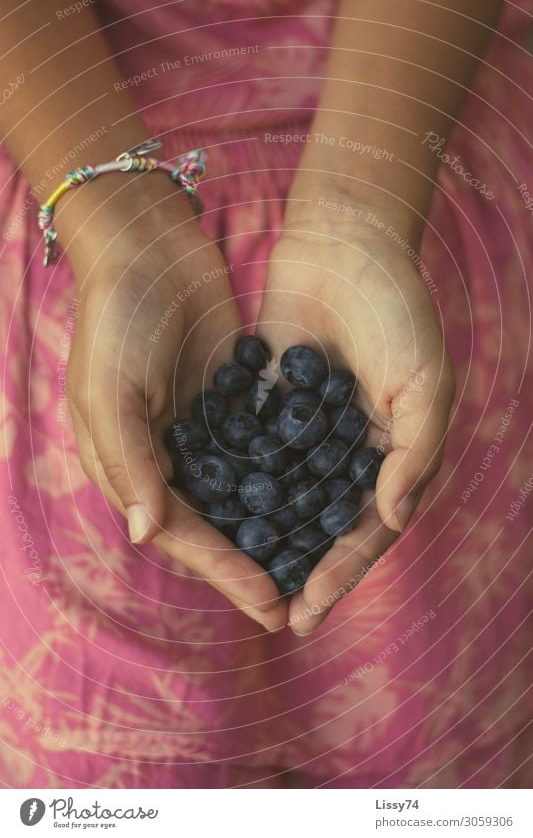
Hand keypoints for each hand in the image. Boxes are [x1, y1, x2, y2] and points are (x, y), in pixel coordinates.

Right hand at [61, 175, 287, 630]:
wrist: (150, 245)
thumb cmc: (119, 316)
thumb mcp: (112, 388)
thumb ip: (129, 459)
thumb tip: (145, 534)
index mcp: (129, 465)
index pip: (181, 532)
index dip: (224, 570)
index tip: (270, 603)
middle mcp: (166, 458)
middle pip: (214, 525)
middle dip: (253, 564)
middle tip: (299, 604)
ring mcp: (200, 431)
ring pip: (241, 496)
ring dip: (273, 531)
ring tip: (315, 564)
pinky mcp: (230, 403)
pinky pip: (259, 451)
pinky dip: (284, 478)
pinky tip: (320, 498)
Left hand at [258, 194, 454, 633]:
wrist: (344, 240)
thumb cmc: (396, 307)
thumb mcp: (425, 379)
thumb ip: (415, 451)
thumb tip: (393, 518)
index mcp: (394, 451)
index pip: (368, 527)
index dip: (341, 572)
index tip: (309, 611)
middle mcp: (350, 448)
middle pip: (323, 523)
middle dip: (301, 569)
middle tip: (272, 616)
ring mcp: (308, 428)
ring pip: (286, 497)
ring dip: (267, 539)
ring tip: (237, 580)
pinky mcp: (271, 403)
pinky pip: (255, 453)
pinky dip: (239, 485)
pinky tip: (211, 517)